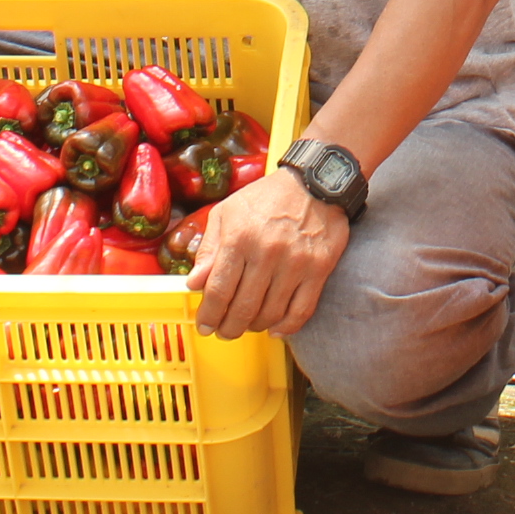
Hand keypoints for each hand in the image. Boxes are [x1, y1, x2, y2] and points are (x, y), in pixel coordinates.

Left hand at [185, 158, 349, 336]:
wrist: (314, 182)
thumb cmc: (265, 198)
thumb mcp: (227, 213)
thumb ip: (209, 249)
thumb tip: (195, 284)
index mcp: (239, 237)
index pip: (219, 290)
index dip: (209, 314)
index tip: (205, 325)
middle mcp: (267, 252)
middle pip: (243, 307)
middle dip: (229, 327)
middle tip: (224, 331)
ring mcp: (295, 262)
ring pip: (270, 313)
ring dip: (254, 326)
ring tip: (247, 325)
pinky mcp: (319, 268)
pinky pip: (301, 310)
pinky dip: (286, 327)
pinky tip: (274, 328)